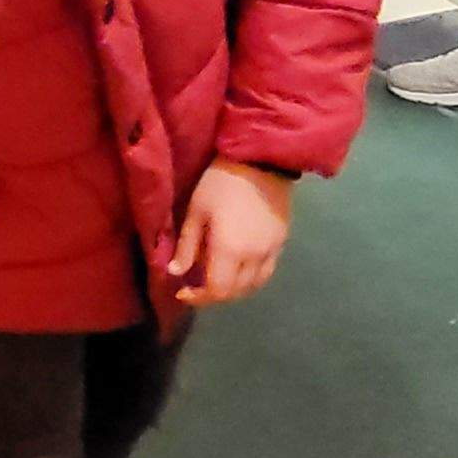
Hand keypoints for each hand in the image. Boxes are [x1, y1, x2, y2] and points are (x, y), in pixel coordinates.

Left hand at [169, 160, 294, 306]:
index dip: (199, 298)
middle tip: (197, 286)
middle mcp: (254, 257)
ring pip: (254, 286)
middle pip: (236, 293)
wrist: (260, 160)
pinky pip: (266, 272)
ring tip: (218, 279)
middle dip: (214, 295)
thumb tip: (175, 273)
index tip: (183, 292)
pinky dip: (250, 279)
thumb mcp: (196, 211)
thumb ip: (187, 246)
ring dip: (234, 290)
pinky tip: (239, 268)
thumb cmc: (221, 182)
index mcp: (229, 250)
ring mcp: (272, 251)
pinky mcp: (282, 242)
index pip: (217, 291)